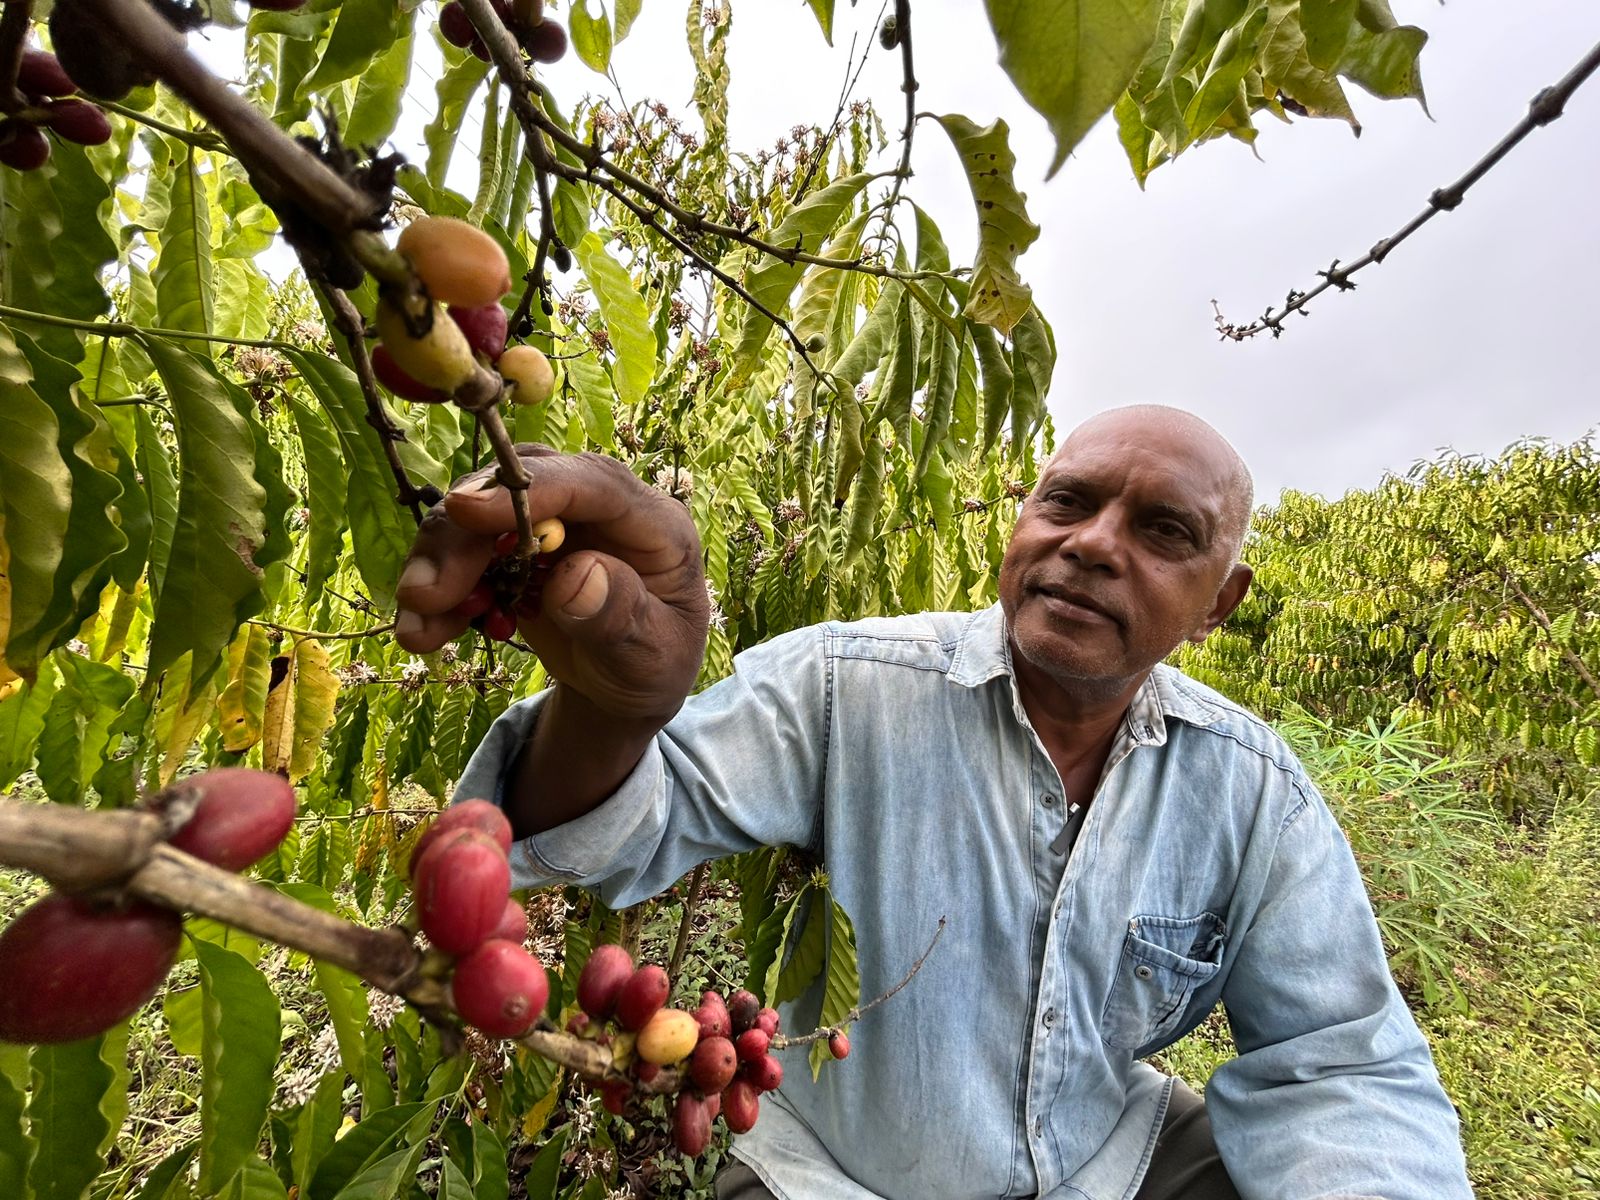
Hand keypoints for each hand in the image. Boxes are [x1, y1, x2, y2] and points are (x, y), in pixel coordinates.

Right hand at [395, 446, 708, 723]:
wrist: (624, 685)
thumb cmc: (651, 666)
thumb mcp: (651, 658)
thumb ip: (619, 617)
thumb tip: (574, 575)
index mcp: (654, 523)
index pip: (593, 484)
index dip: (529, 490)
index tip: (468, 511)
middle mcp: (599, 507)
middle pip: (519, 487)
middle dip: (462, 535)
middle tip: (424, 596)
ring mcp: (552, 521)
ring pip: (478, 513)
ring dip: (436, 564)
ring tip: (417, 631)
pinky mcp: (512, 543)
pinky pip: (463, 549)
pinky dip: (437, 589)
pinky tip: (422, 633)